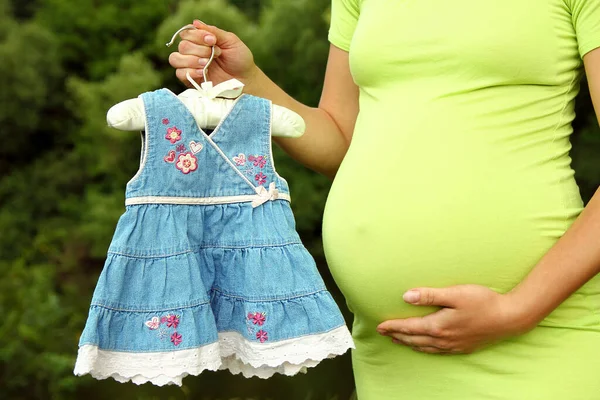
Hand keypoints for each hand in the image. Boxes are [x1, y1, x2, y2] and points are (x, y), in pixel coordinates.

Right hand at [168, 20, 256, 86]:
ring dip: (192, 60)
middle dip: (199, 49)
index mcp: (201, 41)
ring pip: (176, 59)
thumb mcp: (230, 41)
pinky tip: (203, 72)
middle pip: (182, 46)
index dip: (197, 36)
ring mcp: (191, 67)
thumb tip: (195, 22)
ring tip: (207, 64)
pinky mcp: (191, 81)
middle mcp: (194, 53)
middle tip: (216, 54)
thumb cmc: (240, 59)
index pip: (187, 33)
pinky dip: (190, 72)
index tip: (212, 40)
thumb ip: (214, 32)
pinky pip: (180, 74)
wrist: (246, 79)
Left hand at [376, 284, 536, 353]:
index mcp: (438, 326)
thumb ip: (429, 295)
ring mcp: (454, 345)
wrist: (509, 317)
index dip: (393, 326)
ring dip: (409, 343)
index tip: (379, 326)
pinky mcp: (463, 347)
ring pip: (425, 347)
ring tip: (398, 340)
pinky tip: (424, 346)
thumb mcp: (455, 294)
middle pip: (414, 339)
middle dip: (397, 336)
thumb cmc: (483, 302)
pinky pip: (437, 351)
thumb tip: (406, 296)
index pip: (409, 328)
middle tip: (383, 333)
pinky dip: (425, 349)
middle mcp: (443, 339)